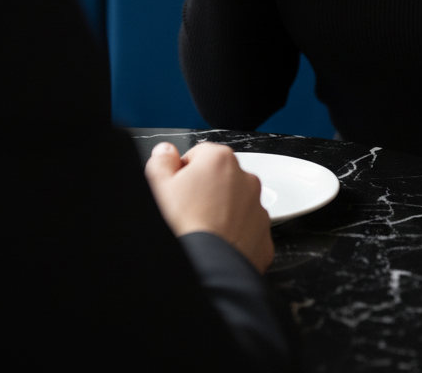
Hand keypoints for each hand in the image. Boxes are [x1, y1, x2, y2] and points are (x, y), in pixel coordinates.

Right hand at [145, 141, 273, 272]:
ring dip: (222, 212)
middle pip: (220, 178)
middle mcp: (246, 179)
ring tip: (200, 230)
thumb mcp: (157, 187)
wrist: (206, 270)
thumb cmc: (181, 228)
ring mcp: (258, 208)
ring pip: (236, 203)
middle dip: (205, 191)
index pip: (198, 155)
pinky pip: (246, 229)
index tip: (176, 191)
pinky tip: (216, 244)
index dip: (182, 173)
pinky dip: (234, 235)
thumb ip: (161, 161)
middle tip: (185, 213)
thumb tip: (166, 152)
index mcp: (220, 159)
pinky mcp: (264, 236)